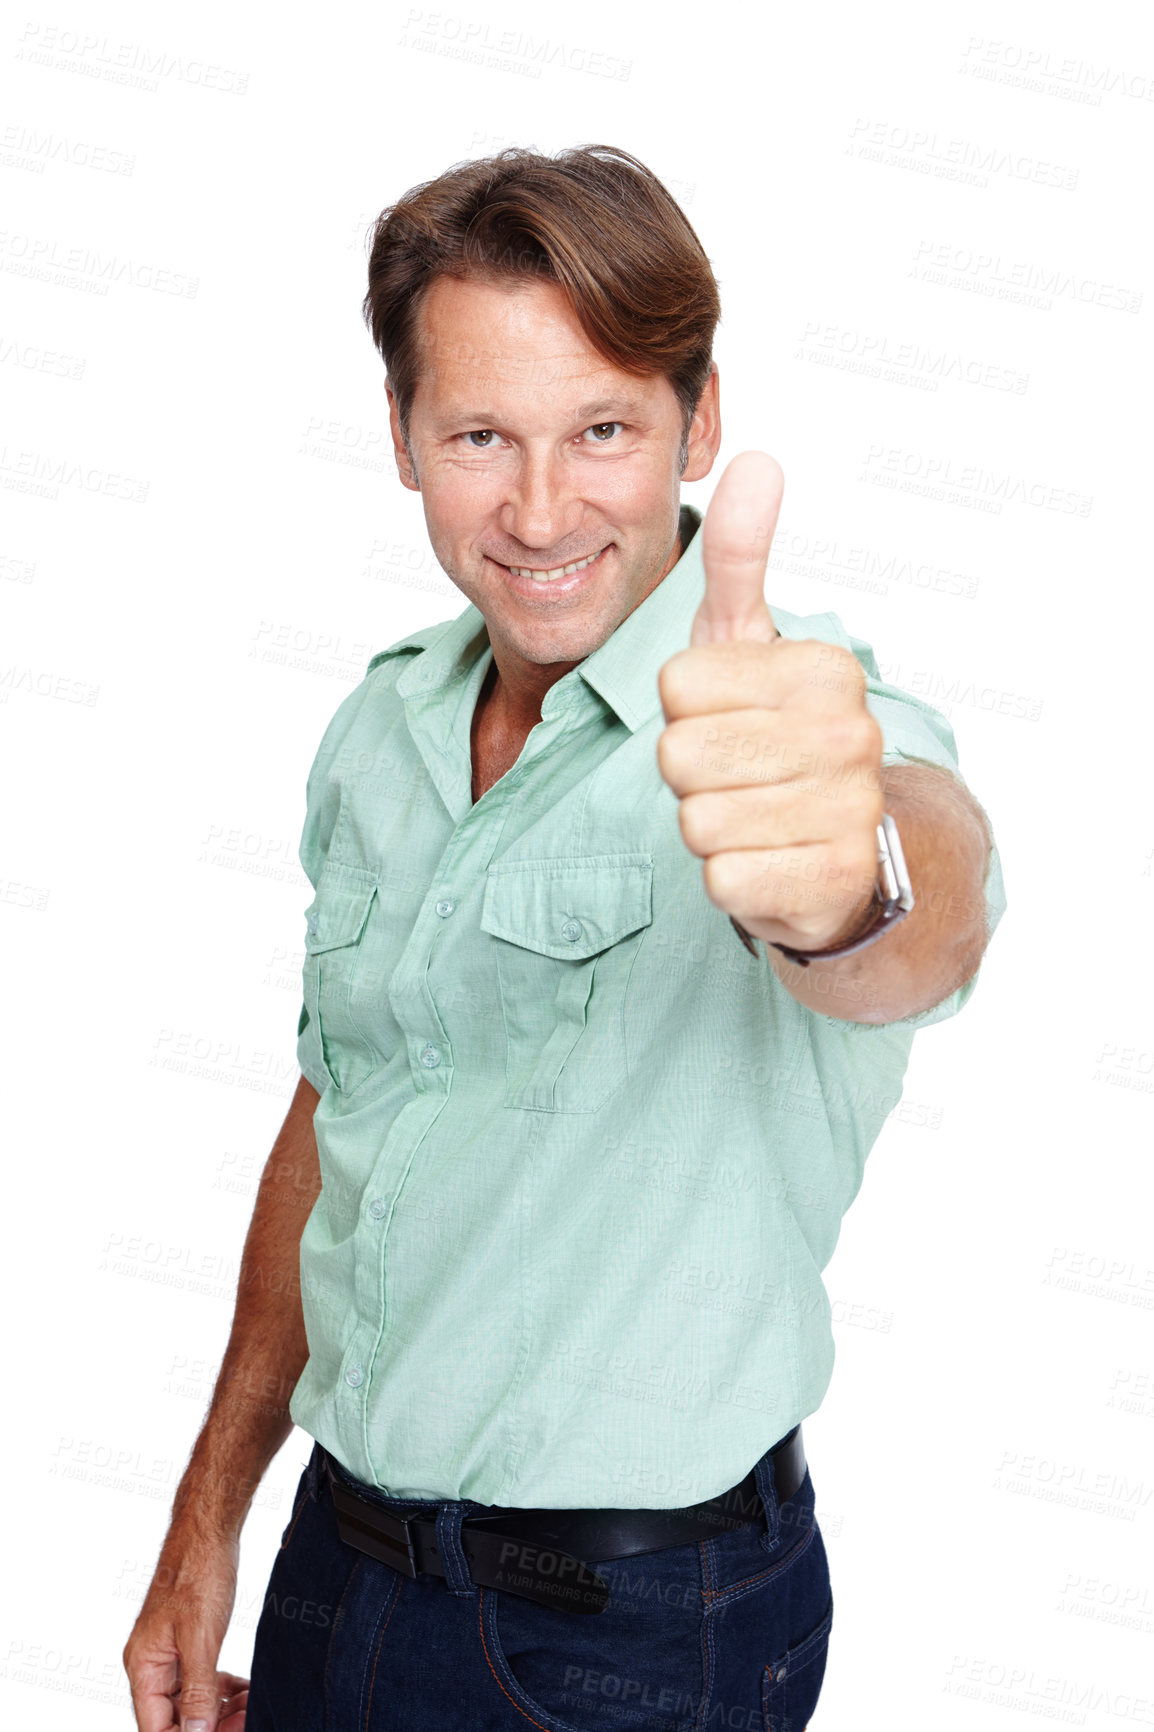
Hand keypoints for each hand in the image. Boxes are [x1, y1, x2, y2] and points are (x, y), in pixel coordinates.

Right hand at [123, 1527, 249, 1730]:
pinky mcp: (187, 1642)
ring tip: (251, 1707)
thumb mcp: (201, 1638)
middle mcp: (150, 1665)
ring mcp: (168, 1653)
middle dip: (211, 1725)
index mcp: (144, 1667)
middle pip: (174, 1719)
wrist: (207, 1528)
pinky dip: (222, 1689)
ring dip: (220, 1710)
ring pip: (191, 1701)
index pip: (156, 1728)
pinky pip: (201, 1680)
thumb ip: (198, 1691)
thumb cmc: (198, 1573)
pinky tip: (244, 1691)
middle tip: (246, 1721)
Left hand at [656, 452, 883, 952]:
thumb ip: (743, 558)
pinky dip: (729, 880)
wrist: (839, 856)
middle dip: (688, 775)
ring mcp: (848, 811)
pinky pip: (724, 879)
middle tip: (734, 777)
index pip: (675, 686)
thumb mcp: (749, 643)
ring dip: (707, 828)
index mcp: (825, 669)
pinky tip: (766, 863)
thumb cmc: (774, 737)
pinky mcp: (832, 883)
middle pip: (678, 755)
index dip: (680, 711)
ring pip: (696, 821)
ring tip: (751, 818)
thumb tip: (759, 459)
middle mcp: (849, 734)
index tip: (727, 719)